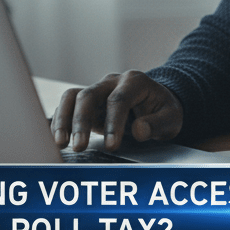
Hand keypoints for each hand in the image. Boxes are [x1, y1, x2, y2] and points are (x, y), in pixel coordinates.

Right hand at [50, 71, 183, 151]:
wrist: (155, 102)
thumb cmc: (163, 110)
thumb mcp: (171, 118)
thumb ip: (157, 123)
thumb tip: (138, 131)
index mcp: (134, 82)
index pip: (119, 100)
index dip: (113, 123)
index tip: (111, 145)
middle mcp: (112, 82)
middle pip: (89, 95)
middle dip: (81, 122)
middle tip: (80, 147)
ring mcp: (97, 90)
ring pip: (72, 97)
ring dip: (64, 120)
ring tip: (61, 143)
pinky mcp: (86, 102)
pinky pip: (67, 106)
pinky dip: (60, 121)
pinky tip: (58, 140)